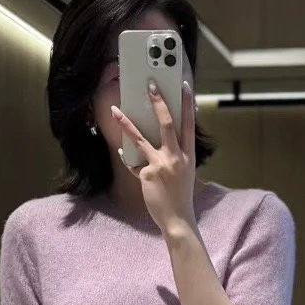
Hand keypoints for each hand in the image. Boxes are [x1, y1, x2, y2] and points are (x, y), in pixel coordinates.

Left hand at [113, 79, 196, 235]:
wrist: (177, 219)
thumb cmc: (179, 195)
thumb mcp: (184, 171)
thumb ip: (176, 154)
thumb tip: (161, 138)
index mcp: (188, 155)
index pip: (189, 124)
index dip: (187, 104)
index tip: (184, 86)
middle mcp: (176, 157)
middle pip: (167, 124)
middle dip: (158, 102)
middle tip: (150, 86)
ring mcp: (161, 165)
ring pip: (141, 138)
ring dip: (126, 122)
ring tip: (115, 110)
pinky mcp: (147, 174)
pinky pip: (133, 162)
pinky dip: (128, 159)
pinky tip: (124, 155)